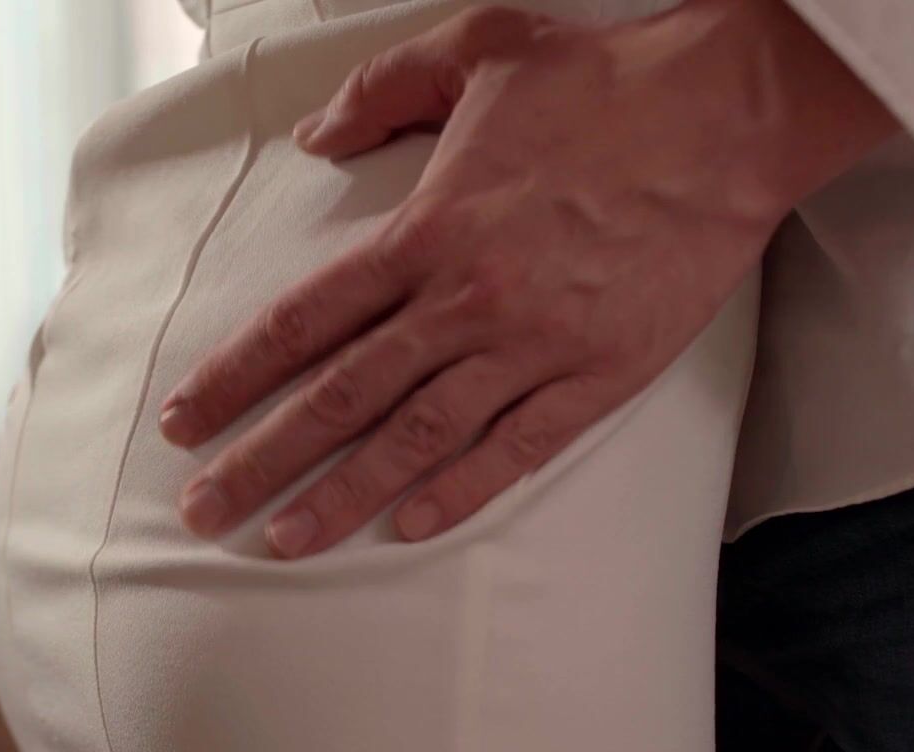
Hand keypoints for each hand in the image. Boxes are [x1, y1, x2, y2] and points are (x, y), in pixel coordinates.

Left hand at [156, 0, 896, 557]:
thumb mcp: (476, 47)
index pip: (302, 321)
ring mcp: (533, 345)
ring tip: (282, 541)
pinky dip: (460, 493)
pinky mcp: (599, 375)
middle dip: (261, 459)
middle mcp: (466, 300)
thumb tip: (312, 138)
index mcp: (426, 229)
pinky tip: (407, 527)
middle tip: (203, 510)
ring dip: (342, 494)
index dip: (234, 376)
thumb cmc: (603, 78)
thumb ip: (380, 93)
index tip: (183, 422)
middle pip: (340, 397)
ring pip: (416, 438)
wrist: (730, 114)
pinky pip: (517, 450)